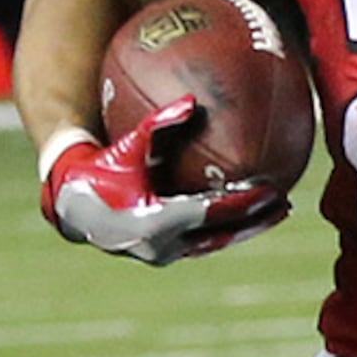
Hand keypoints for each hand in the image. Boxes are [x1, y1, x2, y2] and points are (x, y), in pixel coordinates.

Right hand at [42, 100, 289, 262]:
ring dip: (246, 229)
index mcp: (156, 222)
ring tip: (275, 212)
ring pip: (216, 243)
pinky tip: (245, 214)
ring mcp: (164, 254)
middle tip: (285, 202)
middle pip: (222, 234)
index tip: (273, 189)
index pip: (213, 213)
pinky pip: (203, 243)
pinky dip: (226, 229)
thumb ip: (156, 125)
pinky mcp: (163, 255)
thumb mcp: (127, 147)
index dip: (245, 203)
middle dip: (255, 220)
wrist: (71, 206)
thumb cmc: (100, 170)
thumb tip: (190, 101)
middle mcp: (163, 245)